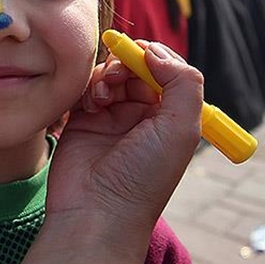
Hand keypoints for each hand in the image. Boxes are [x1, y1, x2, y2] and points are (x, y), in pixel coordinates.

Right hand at [51, 40, 203, 230]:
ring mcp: (111, 118)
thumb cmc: (143, 177)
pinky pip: (84, 89)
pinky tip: (90, 105)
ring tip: (104, 97)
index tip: (142, 55)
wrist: (96, 212)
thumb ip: (182, 82)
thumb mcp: (181, 129)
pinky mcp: (82, 121)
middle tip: (119, 76)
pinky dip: (87, 88)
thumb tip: (155, 51)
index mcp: (171, 118)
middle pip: (136, 68)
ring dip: (106, 76)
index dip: (156, 57)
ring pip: (109, 75)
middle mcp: (143, 116)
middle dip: (128, 64)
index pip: (167, 71)